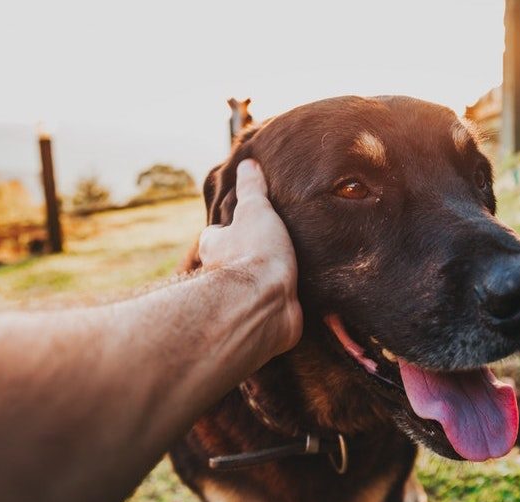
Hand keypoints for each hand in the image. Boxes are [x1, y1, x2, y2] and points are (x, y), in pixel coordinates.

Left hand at [198, 160, 302, 355]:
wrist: (266, 304)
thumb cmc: (255, 254)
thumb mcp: (255, 210)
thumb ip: (252, 188)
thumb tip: (247, 163)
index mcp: (215, 247)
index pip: (216, 234)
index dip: (228, 228)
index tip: (244, 223)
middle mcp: (222, 276)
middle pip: (231, 262)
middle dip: (247, 258)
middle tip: (271, 248)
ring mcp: (244, 300)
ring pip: (253, 288)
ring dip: (267, 283)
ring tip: (293, 271)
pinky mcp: (265, 320)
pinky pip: (275, 310)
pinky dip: (285, 305)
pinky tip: (303, 298)